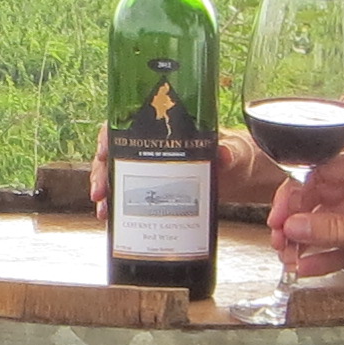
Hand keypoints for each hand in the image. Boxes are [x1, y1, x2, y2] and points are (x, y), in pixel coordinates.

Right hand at [86, 128, 285, 210]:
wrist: (241, 175)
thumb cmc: (236, 153)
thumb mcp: (233, 151)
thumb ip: (228, 152)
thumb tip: (223, 154)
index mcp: (165, 127)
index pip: (126, 124)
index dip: (109, 136)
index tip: (103, 151)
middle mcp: (152, 145)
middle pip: (114, 153)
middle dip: (102, 172)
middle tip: (102, 192)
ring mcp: (151, 167)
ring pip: (116, 175)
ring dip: (106, 193)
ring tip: (105, 212)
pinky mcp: (155, 188)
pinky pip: (129, 195)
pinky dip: (119, 206)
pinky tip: (114, 220)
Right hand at [267, 149, 343, 297]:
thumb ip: (335, 229)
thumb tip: (292, 225)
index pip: (324, 171)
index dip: (295, 194)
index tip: (276, 218)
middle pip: (327, 197)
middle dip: (300, 220)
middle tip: (278, 243)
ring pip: (338, 223)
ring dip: (314, 240)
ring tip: (288, 260)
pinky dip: (334, 254)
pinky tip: (310, 269)